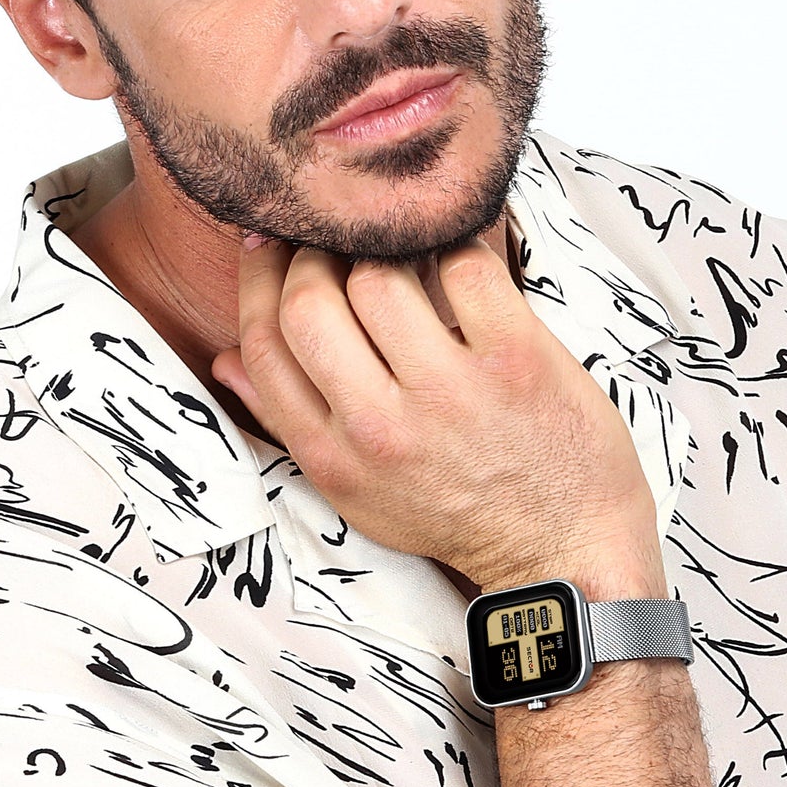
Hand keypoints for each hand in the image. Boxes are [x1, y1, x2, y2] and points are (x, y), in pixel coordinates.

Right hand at [210, 236, 665, 595]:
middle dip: (313, 252)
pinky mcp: (517, 360)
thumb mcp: (357, 491)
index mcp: (333, 457)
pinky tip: (456, 247)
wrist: (563, 551)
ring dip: (384, 245)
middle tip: (335, 235)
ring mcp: (451, 392)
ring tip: (398, 243)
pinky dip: (457, 241)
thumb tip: (224, 360)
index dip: (258, 280)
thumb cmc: (456, 514)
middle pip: (310, 303)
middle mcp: (382, 427)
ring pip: (381, 275)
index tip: (271, 243)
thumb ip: (291, 423)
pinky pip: (466, 265)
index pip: (264, 345)